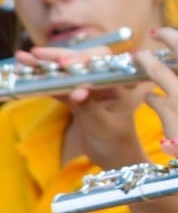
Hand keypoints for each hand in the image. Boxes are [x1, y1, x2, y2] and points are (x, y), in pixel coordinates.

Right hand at [19, 45, 150, 168]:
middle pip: (81, 62)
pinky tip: (28, 76)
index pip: (102, 63)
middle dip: (60, 57)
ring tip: (24, 58)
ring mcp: (88, 89)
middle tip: (37, 54)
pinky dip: (45, 82)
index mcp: (117, 84)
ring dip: (47, 65)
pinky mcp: (75, 99)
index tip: (65, 65)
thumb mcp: (103, 126)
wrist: (114, 157)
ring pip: (67, 73)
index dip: (83, 59)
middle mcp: (103, 82)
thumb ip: (90, 108)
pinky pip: (59, 87)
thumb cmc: (116, 142)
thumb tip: (76, 91)